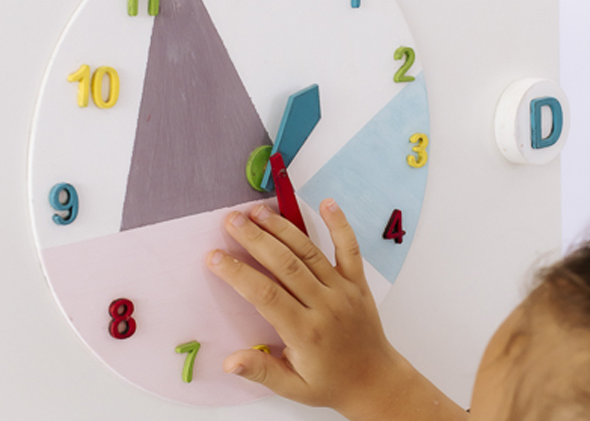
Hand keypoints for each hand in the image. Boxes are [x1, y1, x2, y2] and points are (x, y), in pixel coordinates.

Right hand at [206, 198, 401, 412]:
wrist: (375, 381)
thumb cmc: (329, 382)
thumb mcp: (292, 387)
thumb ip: (261, 371)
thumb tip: (229, 361)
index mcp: (305, 332)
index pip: (265, 295)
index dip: (238, 274)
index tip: (214, 257)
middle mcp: (324, 306)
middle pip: (285, 265)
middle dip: (255, 239)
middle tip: (230, 220)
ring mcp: (343, 290)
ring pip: (309, 252)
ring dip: (282, 228)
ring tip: (257, 210)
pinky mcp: (357, 281)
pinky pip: (349, 248)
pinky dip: (339, 224)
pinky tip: (326, 202)